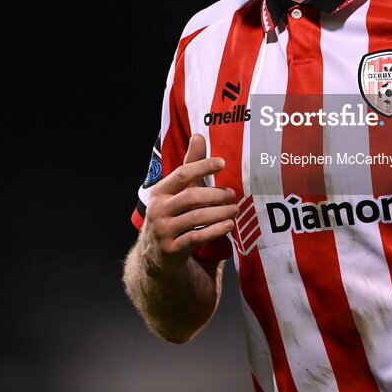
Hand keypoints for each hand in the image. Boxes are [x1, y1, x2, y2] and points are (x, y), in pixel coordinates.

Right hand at [137, 134, 236, 274]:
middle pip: (191, 196)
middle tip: (233, 194)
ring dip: (219, 212)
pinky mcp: (171, 249)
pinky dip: (215, 230)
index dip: (202, 166)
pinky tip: (229, 225)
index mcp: (160, 192)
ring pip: (196, 217)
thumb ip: (190, 165)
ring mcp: (163, 230)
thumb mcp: (178, 191)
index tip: (222, 163)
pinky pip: (196, 237)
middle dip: (216, 194)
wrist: (156, 256)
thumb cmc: (173, 215)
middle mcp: (158, 209)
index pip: (181, 174)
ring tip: (235, 209)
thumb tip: (199, 135)